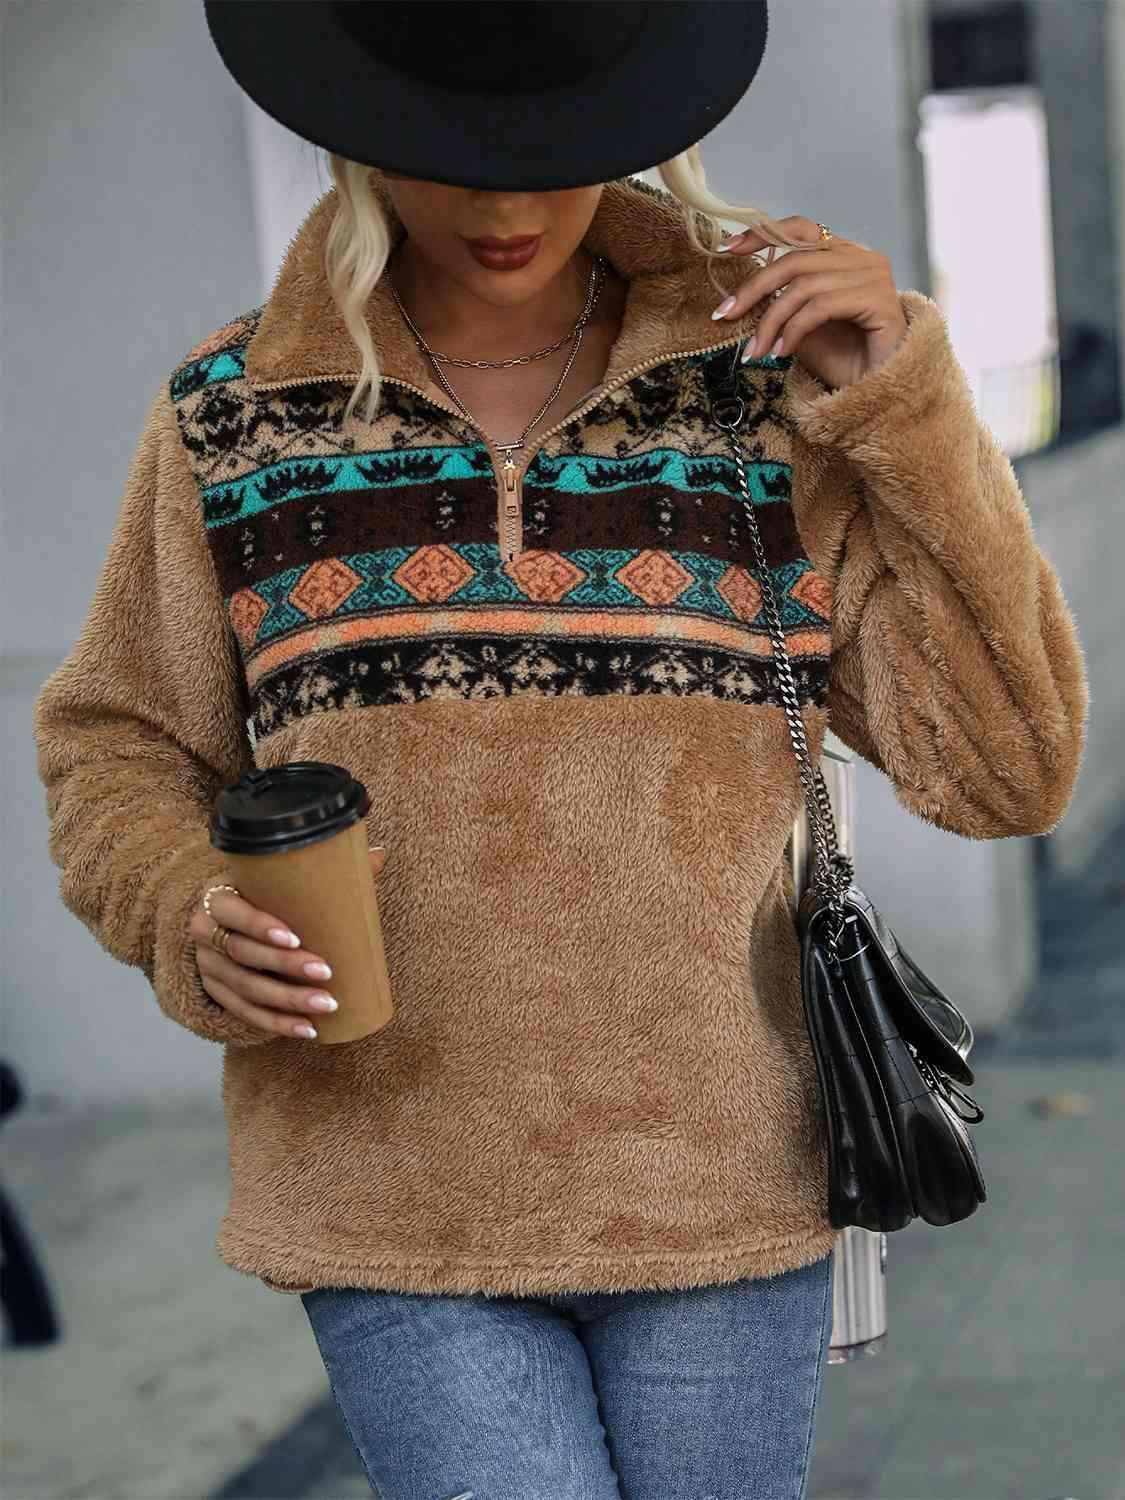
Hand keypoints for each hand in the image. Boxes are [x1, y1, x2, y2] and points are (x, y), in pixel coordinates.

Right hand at [189, 846, 386, 1039]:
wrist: (221, 918)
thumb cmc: (261, 895)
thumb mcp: (276, 879)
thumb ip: (320, 867)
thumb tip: (378, 855)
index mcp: (217, 898)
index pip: (232, 911)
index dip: (259, 926)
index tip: (296, 937)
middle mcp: (205, 934)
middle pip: (243, 954)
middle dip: (286, 967)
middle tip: (326, 971)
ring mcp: (208, 968)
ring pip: (246, 990)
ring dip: (288, 1002)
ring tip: (327, 1005)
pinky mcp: (217, 993)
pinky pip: (246, 1014)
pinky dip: (277, 1024)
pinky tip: (307, 1029)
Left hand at [712, 215, 907, 391]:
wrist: (877, 392)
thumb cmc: (842, 360)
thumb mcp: (799, 327)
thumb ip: (779, 303)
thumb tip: (739, 296)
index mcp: (844, 255)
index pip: (800, 229)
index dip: (762, 234)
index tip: (726, 249)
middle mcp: (862, 258)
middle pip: (795, 259)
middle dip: (754, 288)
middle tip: (725, 314)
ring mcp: (873, 276)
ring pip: (804, 286)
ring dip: (771, 321)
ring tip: (756, 350)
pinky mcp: (879, 300)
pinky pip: (822, 306)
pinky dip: (794, 330)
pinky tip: (782, 353)